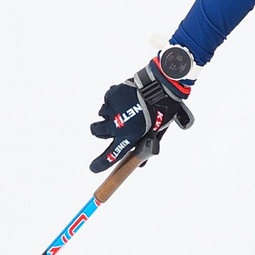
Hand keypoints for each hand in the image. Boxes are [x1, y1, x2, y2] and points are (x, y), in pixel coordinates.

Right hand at [87, 45, 197, 170]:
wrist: (161, 86)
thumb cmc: (162, 110)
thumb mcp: (156, 132)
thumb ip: (145, 147)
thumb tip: (140, 164)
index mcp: (129, 137)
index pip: (111, 156)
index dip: (100, 164)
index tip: (93, 168)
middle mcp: (117, 125)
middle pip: (97, 133)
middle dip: (100, 130)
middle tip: (109, 126)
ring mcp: (112, 109)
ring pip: (102, 115)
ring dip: (110, 113)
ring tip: (126, 107)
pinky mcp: (111, 95)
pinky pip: (107, 100)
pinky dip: (114, 100)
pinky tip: (126, 98)